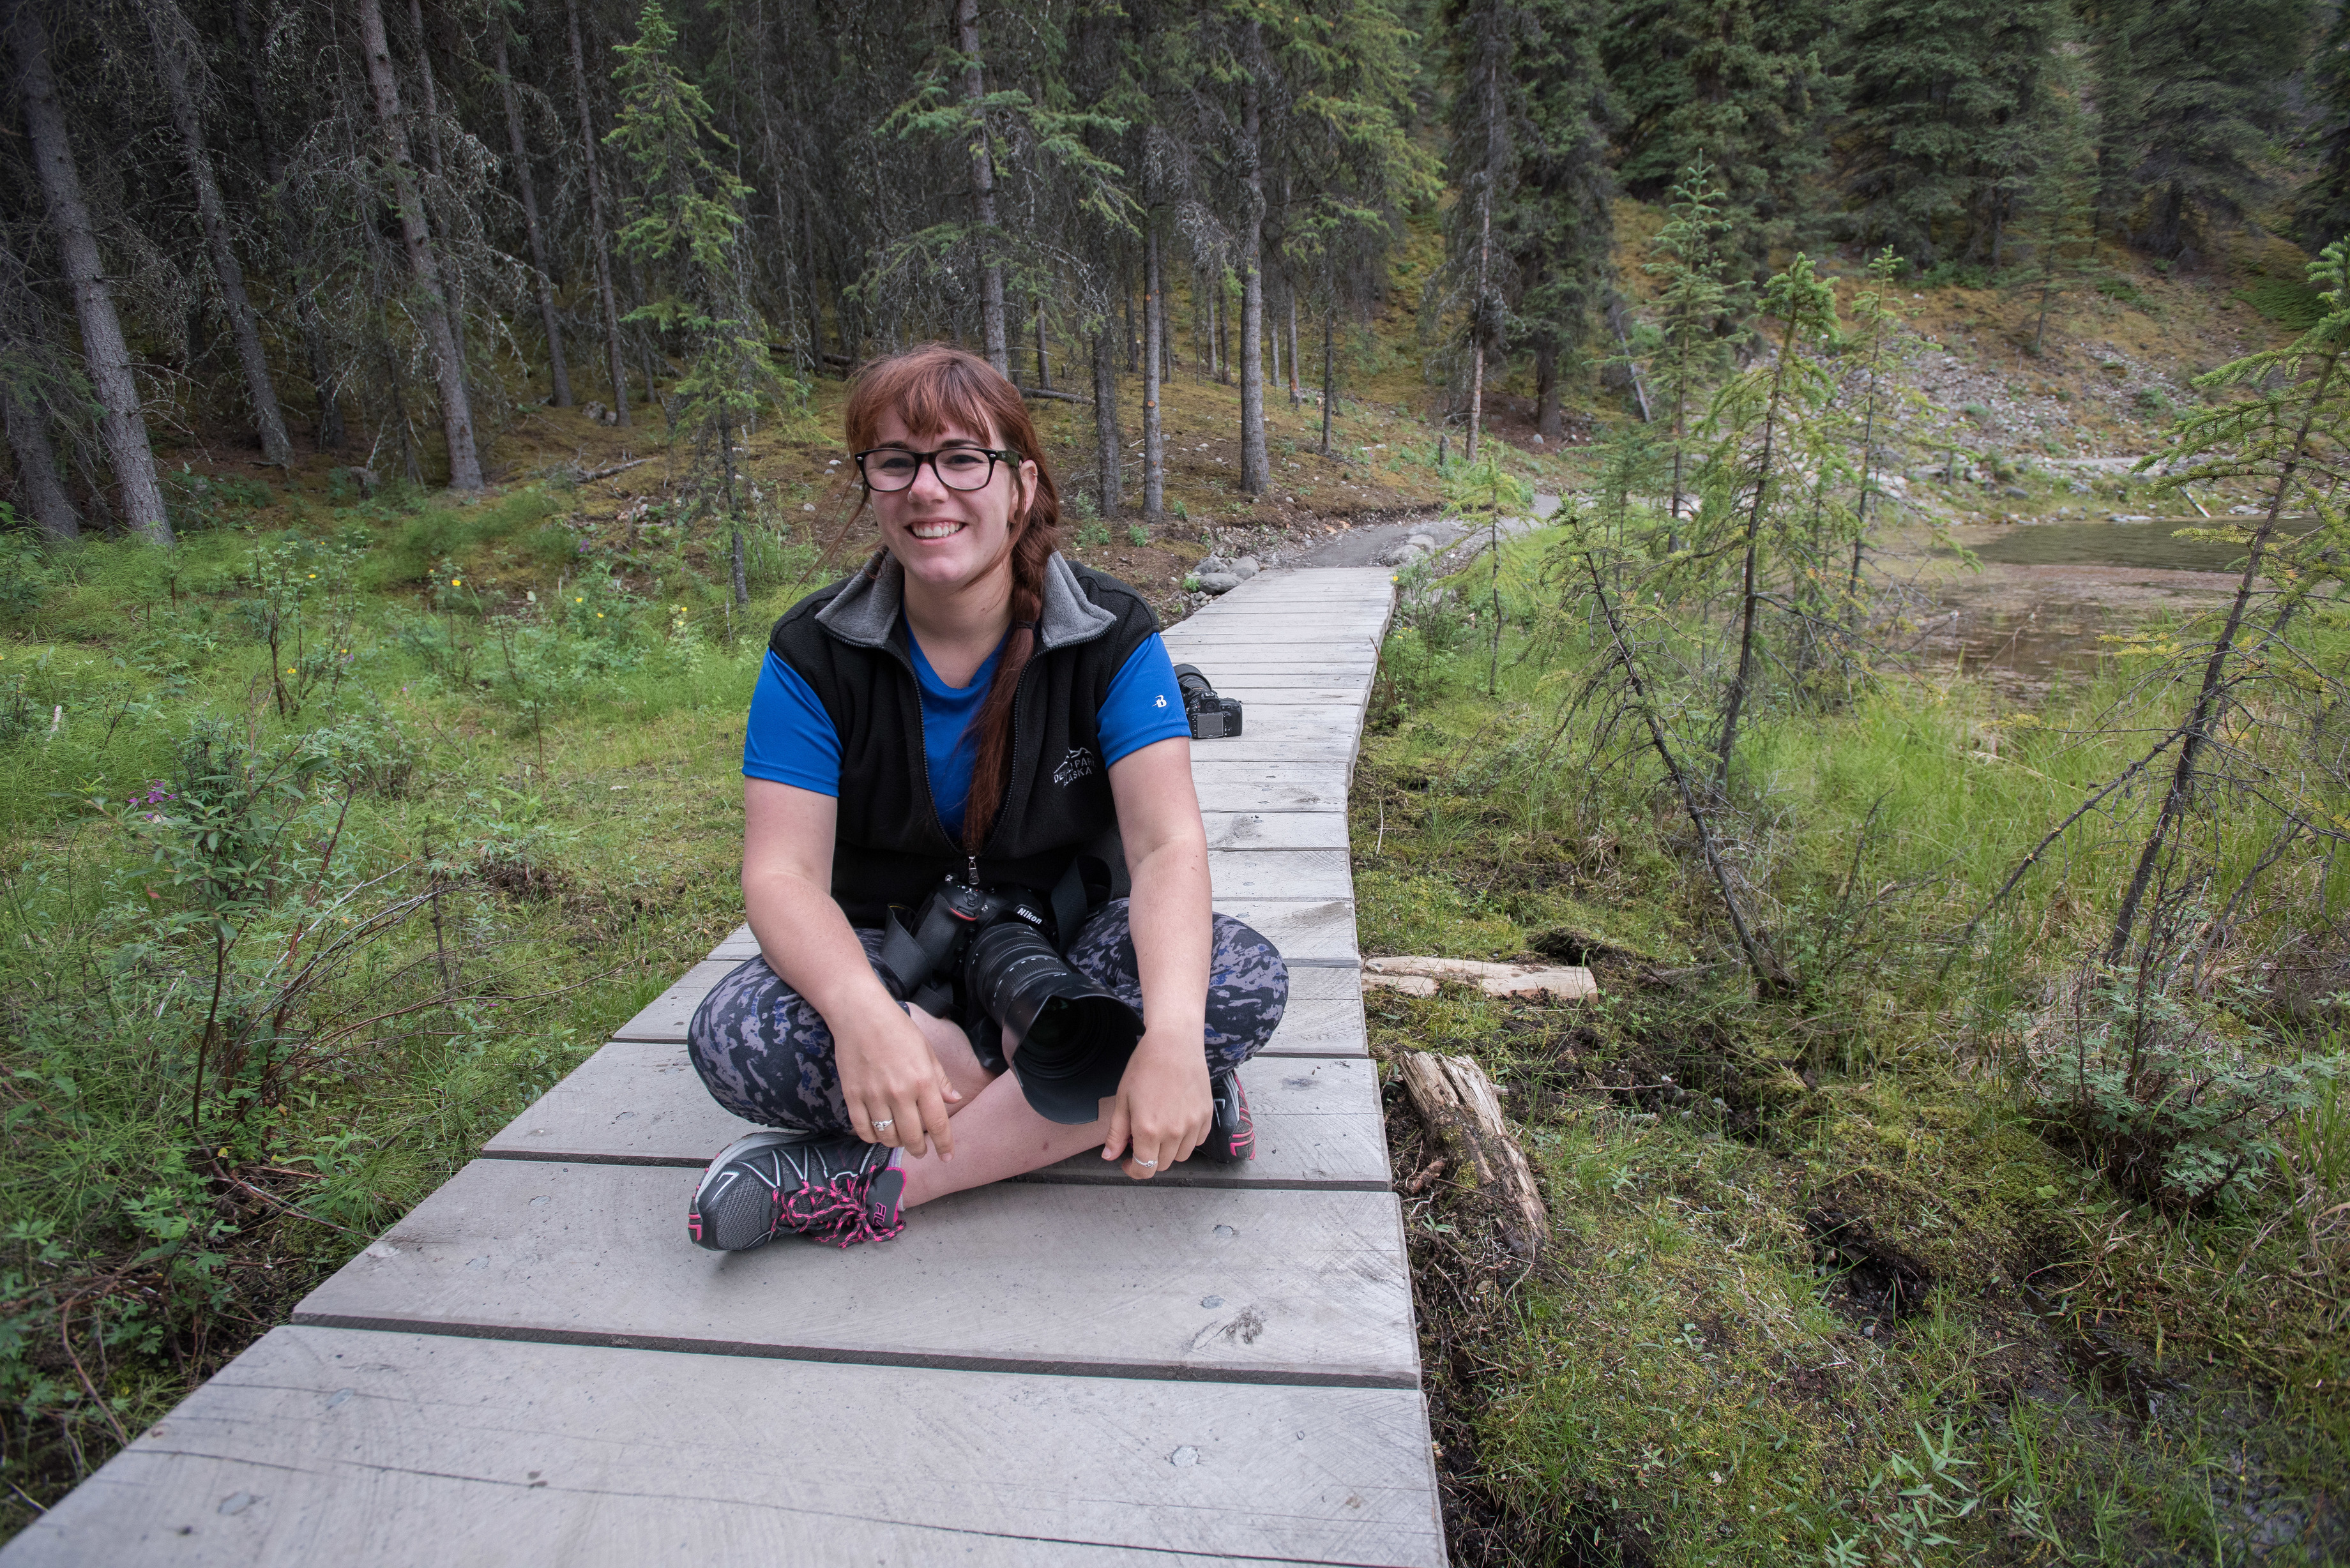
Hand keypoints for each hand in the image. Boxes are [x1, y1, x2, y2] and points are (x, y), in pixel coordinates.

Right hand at [833, 996, 959, 1159]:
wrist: (859, 1014)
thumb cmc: (897, 1029)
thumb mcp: (926, 1050)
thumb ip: (940, 1079)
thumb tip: (954, 1100)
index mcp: (923, 1080)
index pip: (938, 1123)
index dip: (944, 1145)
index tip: (947, 1157)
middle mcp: (899, 1092)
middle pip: (912, 1137)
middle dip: (919, 1150)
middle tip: (921, 1151)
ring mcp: (873, 1096)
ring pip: (887, 1137)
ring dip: (896, 1144)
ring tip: (900, 1138)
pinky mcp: (852, 1096)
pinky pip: (863, 1130)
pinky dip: (872, 1138)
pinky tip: (878, 1133)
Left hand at [1100, 1029, 1210, 1179]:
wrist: (1174, 1044)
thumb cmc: (1144, 1067)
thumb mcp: (1122, 1100)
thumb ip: (1116, 1133)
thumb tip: (1109, 1156)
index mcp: (1148, 1131)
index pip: (1144, 1169)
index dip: (1133, 1170)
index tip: (1128, 1162)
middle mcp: (1174, 1133)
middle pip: (1162, 1164)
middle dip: (1149, 1157)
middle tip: (1141, 1138)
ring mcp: (1193, 1125)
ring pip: (1181, 1156)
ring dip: (1168, 1151)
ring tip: (1160, 1130)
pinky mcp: (1206, 1116)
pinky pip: (1197, 1141)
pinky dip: (1187, 1140)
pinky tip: (1176, 1122)